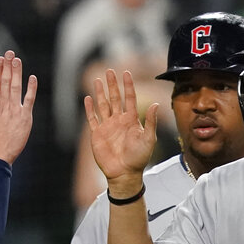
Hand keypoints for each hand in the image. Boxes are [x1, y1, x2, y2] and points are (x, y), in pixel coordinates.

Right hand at [0, 50, 36, 164]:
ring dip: (17, 73)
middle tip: (10, 53)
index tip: (0, 59)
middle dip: (7, 66)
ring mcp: (14, 111)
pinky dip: (31, 89)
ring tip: (17, 60)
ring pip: (15, 87)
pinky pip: (29, 100)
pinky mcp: (24, 117)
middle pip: (5, 82)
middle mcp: (2, 106)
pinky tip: (32, 78)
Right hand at [84, 69, 158, 192]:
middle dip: (112, 84)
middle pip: (115, 98)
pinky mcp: (97, 134)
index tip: (126, 72)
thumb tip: (156, 103)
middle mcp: (119, 121)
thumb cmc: (139, 158)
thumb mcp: (148, 138)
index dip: (127, 85)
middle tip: (109, 70)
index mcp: (131, 120)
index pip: (129, 98)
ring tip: (97, 79)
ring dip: (100, 93)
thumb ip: (150, 121)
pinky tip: (88, 98)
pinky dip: (90, 109)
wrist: (124, 173)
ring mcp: (107, 127)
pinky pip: (92, 118)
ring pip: (103, 105)